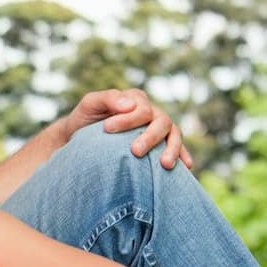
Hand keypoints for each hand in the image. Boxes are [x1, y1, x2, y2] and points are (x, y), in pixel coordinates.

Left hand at [61, 88, 192, 169]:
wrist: (79, 137)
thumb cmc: (84, 119)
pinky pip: (178, 148)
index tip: (107, 128)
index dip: (127, 119)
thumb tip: (130, 105)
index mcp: (136, 99)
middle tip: (135, 151)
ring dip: (172, 148)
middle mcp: (151, 112)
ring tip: (165, 164)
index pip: (140, 108)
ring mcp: (158, 128)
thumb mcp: (90, 104)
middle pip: (161, 121)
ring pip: (174, 134)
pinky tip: (186, 167)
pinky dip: (183, 155)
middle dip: (150, 137)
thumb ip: (107, 99)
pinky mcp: (161, 144)